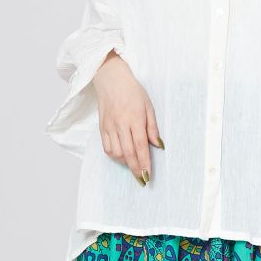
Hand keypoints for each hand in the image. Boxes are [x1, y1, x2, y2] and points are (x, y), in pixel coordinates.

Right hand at [93, 50, 164, 185]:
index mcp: (135, 118)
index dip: (144, 163)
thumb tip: (158, 145)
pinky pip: (107, 148)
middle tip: (142, 180)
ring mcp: (109, 127)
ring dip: (126, 163)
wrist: (111, 80)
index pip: (140, 145)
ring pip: (116, 153)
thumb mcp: (148, 106)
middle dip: (136, 169)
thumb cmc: (133, 91)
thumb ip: (152, 127)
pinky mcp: (101, 128)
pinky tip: (122, 157)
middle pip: (128, 153)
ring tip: (134, 166)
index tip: (148, 175)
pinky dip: (115, 156)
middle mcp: (120, 124)